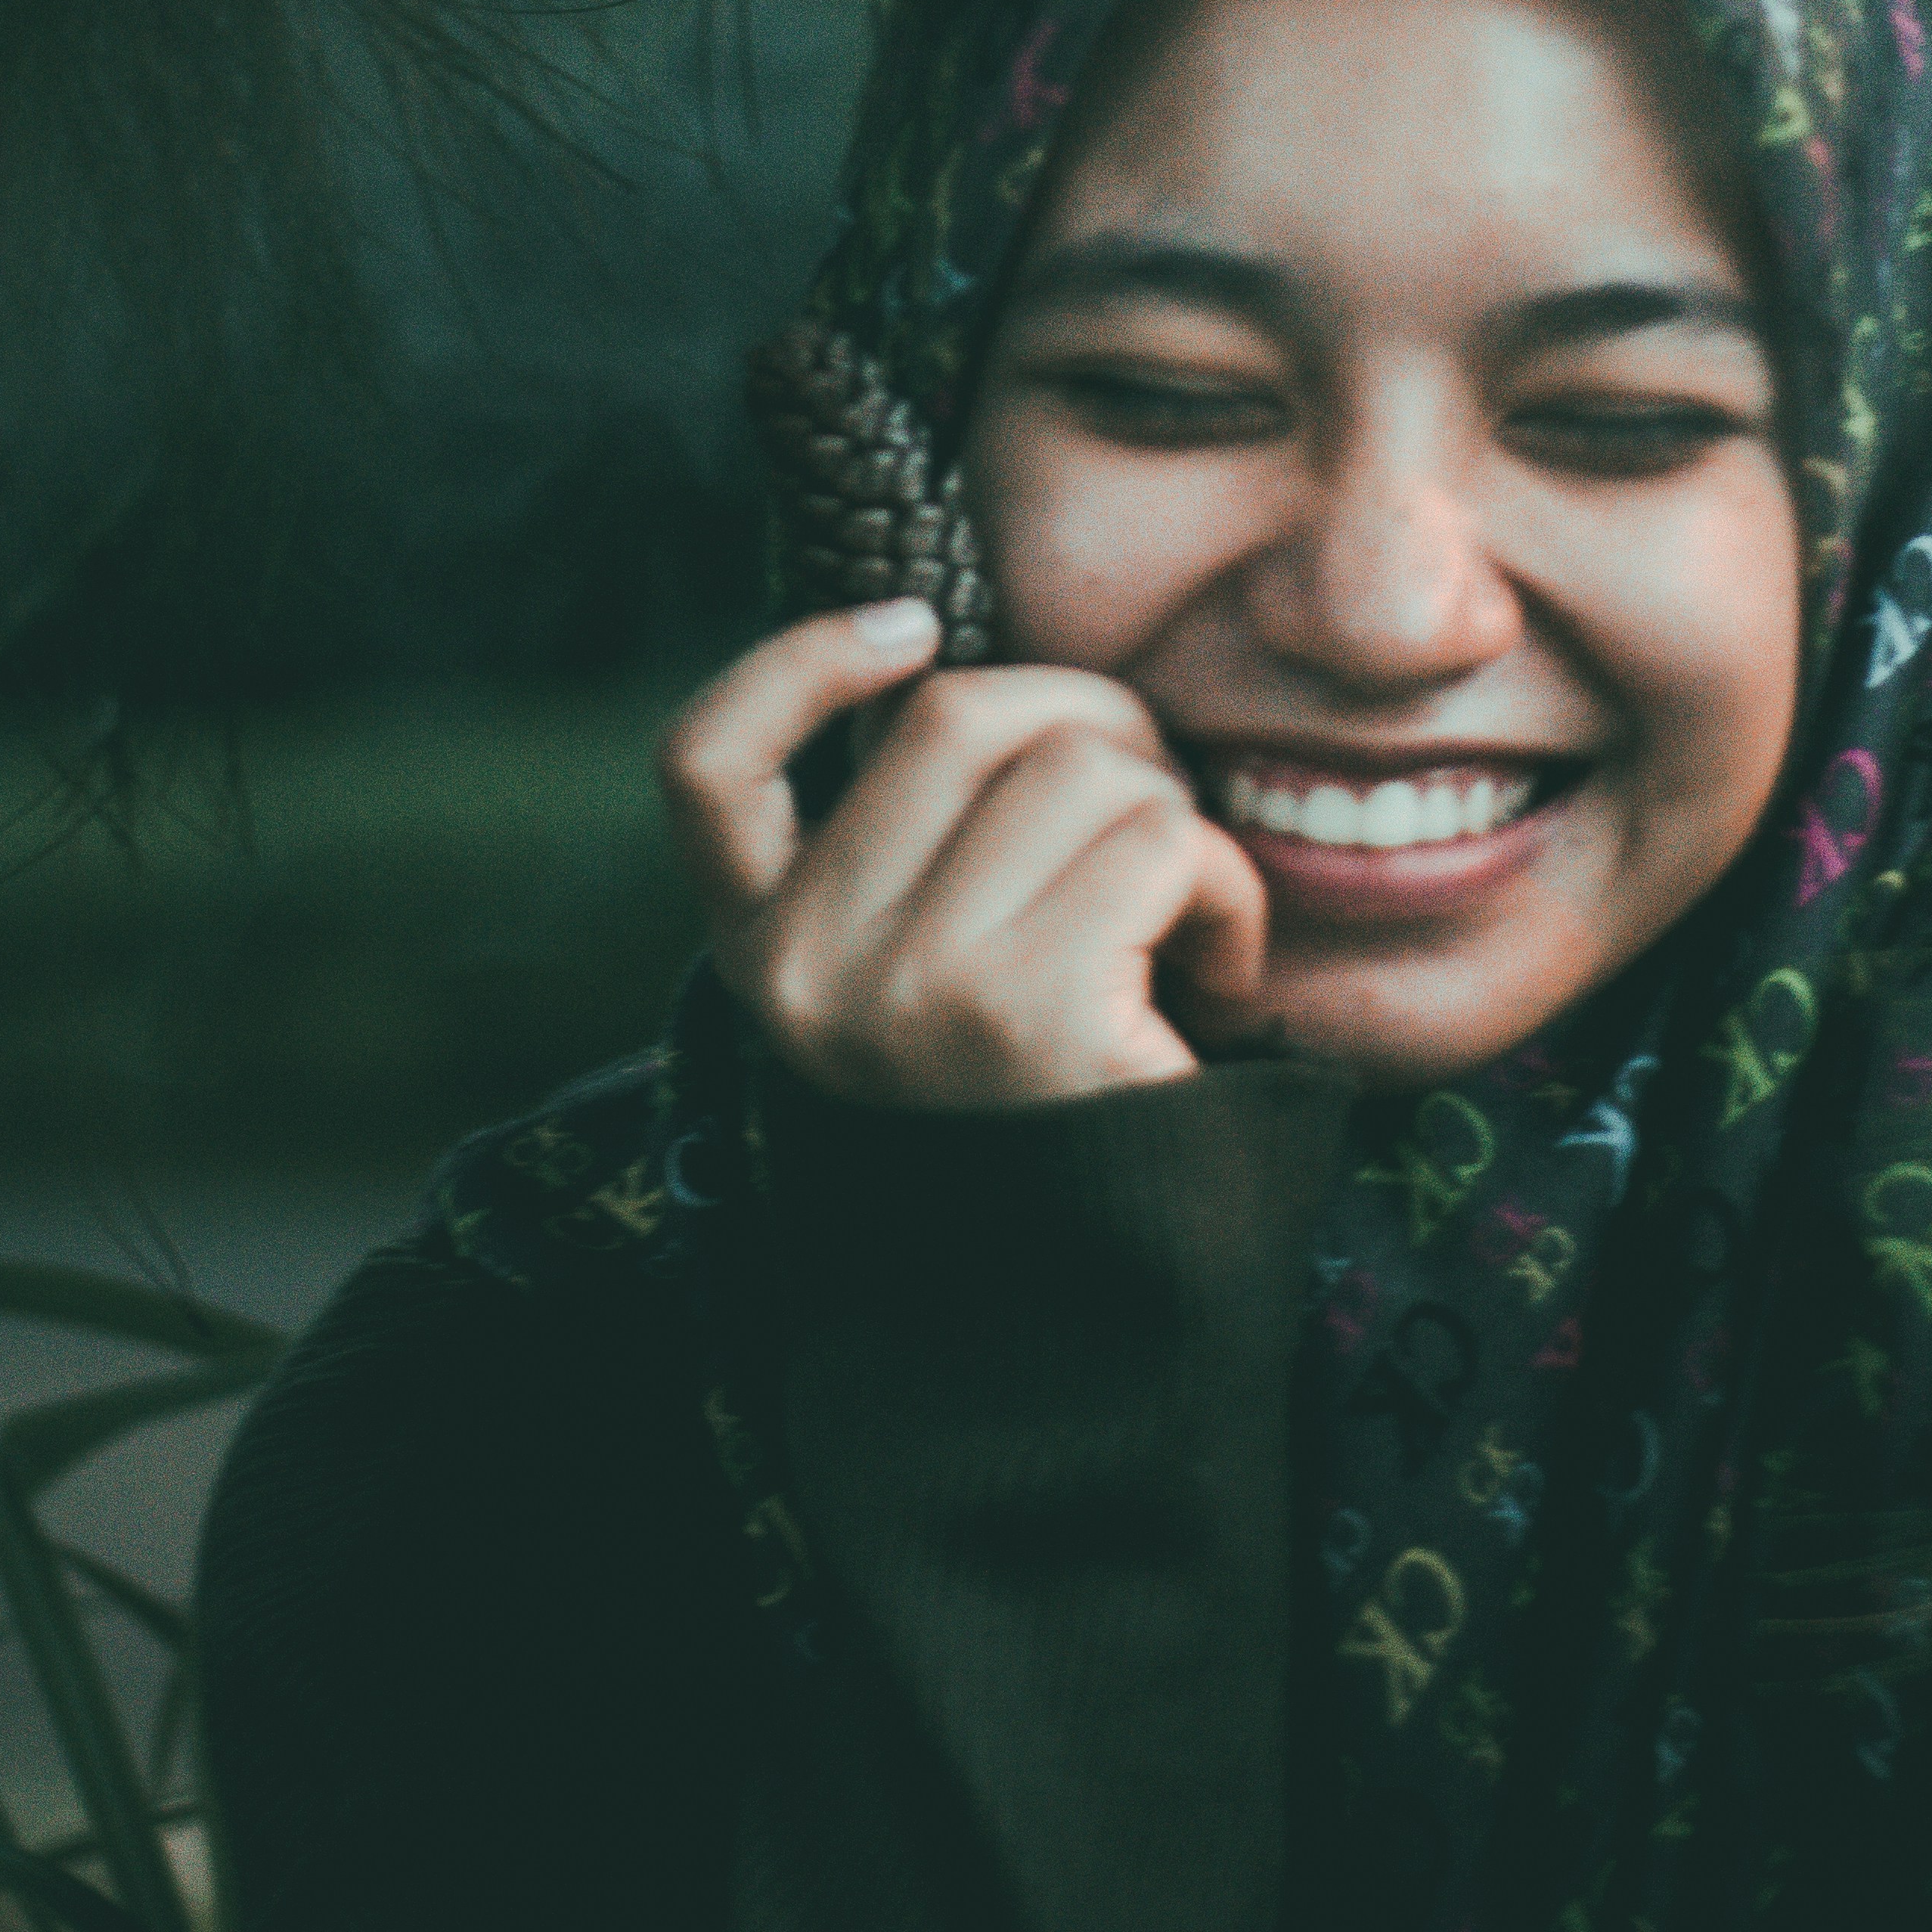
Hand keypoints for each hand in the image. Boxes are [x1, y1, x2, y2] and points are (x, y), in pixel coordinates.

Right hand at [655, 602, 1270, 1107]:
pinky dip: (1226, 886)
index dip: (799, 663)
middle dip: (1088, 723)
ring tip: (1182, 918)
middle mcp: (812, 969)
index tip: (912, 625)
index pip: (706, 762)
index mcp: (764, 951)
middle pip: (957, 713)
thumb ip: (906, 845)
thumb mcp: (916, 974)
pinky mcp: (1033, 1010)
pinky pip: (1163, 844)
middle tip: (1143, 816)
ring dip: (1168, 811)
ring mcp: (913, 988)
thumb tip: (960, 666)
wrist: (1093, 1306)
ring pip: (1079, 761)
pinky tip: (1219, 972)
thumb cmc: (1029, 1097)